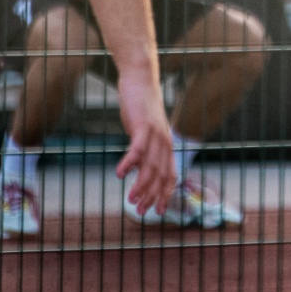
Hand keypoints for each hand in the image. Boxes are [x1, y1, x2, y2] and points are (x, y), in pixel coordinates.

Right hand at [115, 77, 176, 215]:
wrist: (140, 80)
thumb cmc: (141, 108)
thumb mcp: (144, 134)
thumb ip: (145, 152)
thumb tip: (139, 171)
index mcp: (167, 146)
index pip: (171, 176)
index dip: (165, 195)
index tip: (158, 211)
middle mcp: (165, 143)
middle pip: (161, 176)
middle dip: (152, 196)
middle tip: (140, 211)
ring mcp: (155, 134)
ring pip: (151, 166)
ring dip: (141, 185)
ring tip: (131, 199)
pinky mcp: (143, 126)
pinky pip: (137, 149)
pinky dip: (129, 163)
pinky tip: (119, 174)